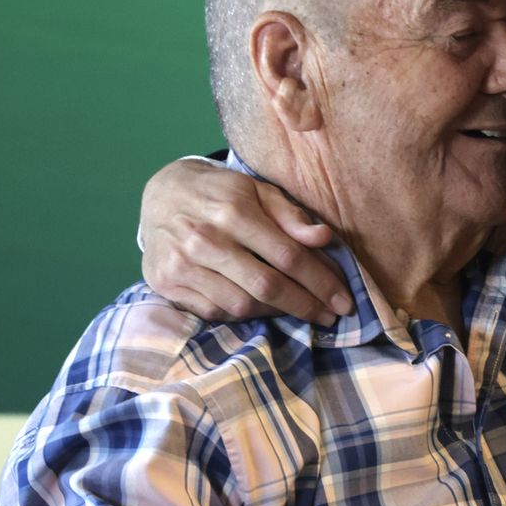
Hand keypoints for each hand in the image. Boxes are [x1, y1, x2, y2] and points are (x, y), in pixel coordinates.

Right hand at [139, 158, 353, 322]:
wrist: (161, 194)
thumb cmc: (220, 192)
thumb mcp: (257, 190)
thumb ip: (291, 215)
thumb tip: (324, 238)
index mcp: (234, 211)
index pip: (288, 256)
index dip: (321, 282)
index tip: (343, 299)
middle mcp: (205, 240)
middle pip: (267, 285)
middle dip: (306, 305)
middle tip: (332, 315)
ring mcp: (182, 265)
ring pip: (242, 304)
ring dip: (278, 313)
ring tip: (299, 310)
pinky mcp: (166, 284)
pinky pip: (215, 311)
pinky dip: (243, 314)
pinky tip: (262, 308)